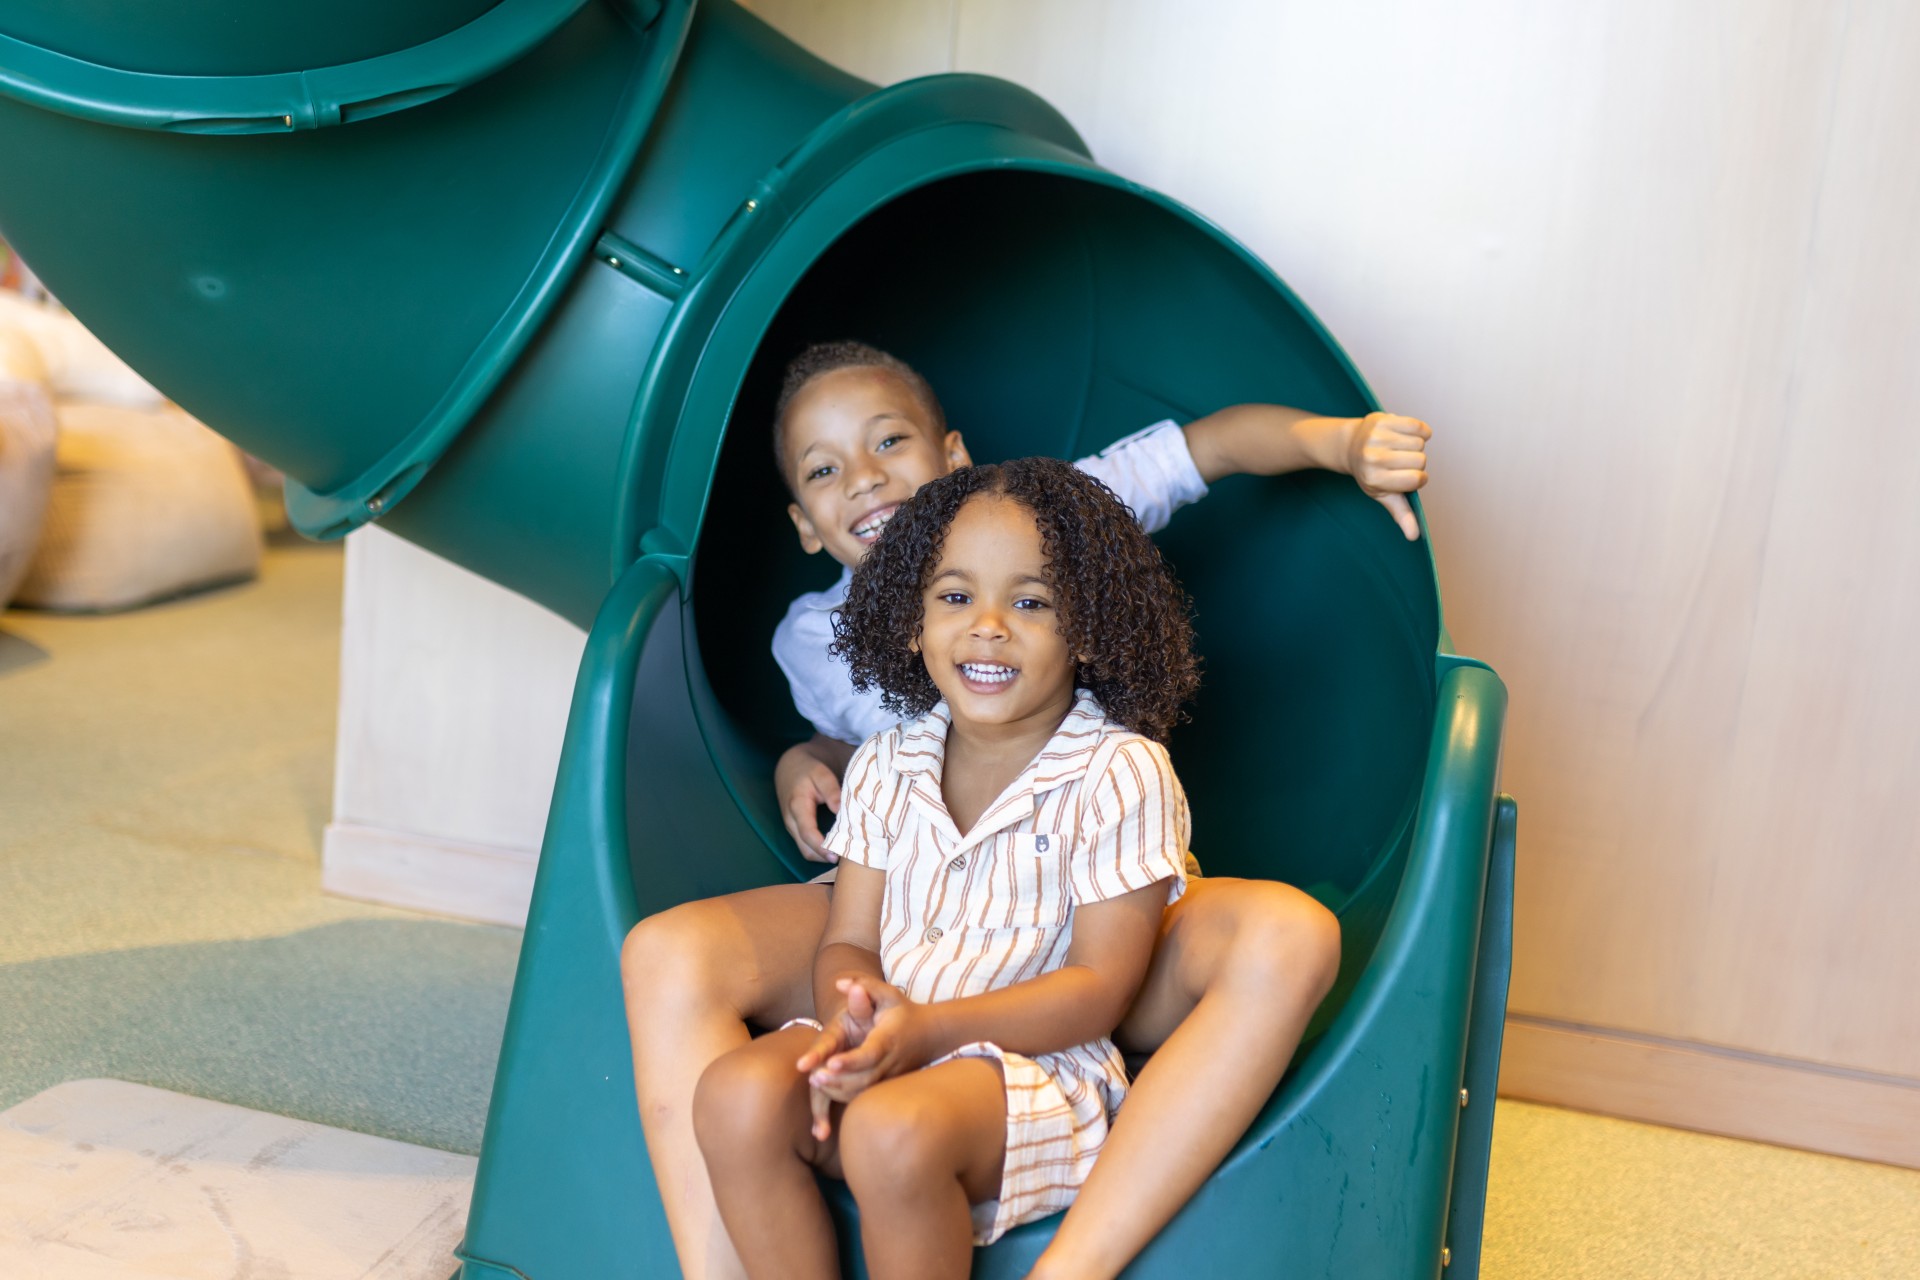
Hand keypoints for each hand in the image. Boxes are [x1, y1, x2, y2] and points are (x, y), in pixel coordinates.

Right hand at [775, 743, 842, 861]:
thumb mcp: (821, 774)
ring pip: (806, 852)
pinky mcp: (796, 830)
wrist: (791, 766)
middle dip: (825, 858)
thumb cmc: (808, 769)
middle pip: (806, 850)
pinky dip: (821, 852)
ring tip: (845, 855)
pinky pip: (807, 847)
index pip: (807, 833)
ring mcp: (792, 828)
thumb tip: (840, 810)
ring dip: (824, 857)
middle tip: (848, 858)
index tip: (838, 854)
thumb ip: (832, 791)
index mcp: (797, 806)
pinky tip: (838, 848)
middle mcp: (791, 821)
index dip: (822, 847)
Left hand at [795, 975, 922, 1138]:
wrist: (930, 1035)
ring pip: (864, 1091)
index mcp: (888, 1038)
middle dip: (838, 1080)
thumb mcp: (889, 994)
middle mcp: (890, 1061)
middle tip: (813, 1076)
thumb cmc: (903, 1012)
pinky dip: (845, 1096)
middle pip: (864, 1078)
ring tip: (815, 1082)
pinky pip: (865, 1095)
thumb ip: (866, 985)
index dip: (851, 1061)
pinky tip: (827, 1088)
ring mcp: (890, 1076)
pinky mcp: (886, 1085)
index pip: (870, 1054)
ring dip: (838, 1090)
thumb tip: (840, 983)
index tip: (831, 1063)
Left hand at [1341, 412, 1430, 539]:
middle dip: (1415, 461)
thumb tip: (1414, 536)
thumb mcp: (1383, 494)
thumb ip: (1400, 513)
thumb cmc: (1371, 473)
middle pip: (1420, 460)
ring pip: (1419, 443)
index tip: (1406, 476)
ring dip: (1415, 445)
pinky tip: (1406, 434)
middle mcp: (1373, 458)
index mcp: (1374, 479)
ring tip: (1398, 448)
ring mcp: (1376, 437)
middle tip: (1398, 460)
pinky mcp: (1382, 420)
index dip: (1418, 478)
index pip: (1417, 479)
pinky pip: (1417, 425)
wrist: (1349, 446)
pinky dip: (1418, 430)